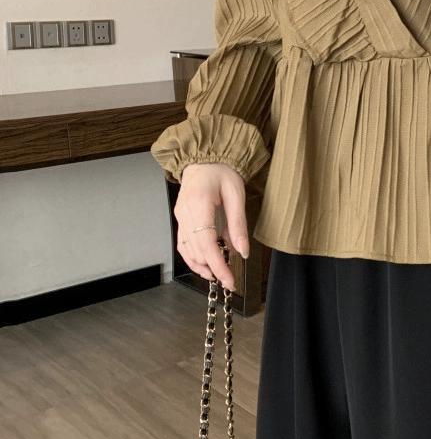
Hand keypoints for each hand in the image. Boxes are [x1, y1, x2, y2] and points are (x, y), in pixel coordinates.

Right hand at [175, 164, 248, 288]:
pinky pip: (183, 244)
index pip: (207, 244)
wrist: (204, 157)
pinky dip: (193, 258)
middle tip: (230, 279)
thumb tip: (243, 251)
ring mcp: (180, 216)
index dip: (218, 266)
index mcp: (199, 204)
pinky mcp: (180, 218)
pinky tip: (205, 264)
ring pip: (187, 251)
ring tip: (219, 274)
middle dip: (214, 269)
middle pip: (197, 251)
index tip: (230, 281)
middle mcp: (185, 213)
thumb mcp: (236, 194)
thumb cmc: (221, 170)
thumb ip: (238, 224)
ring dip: (202, 266)